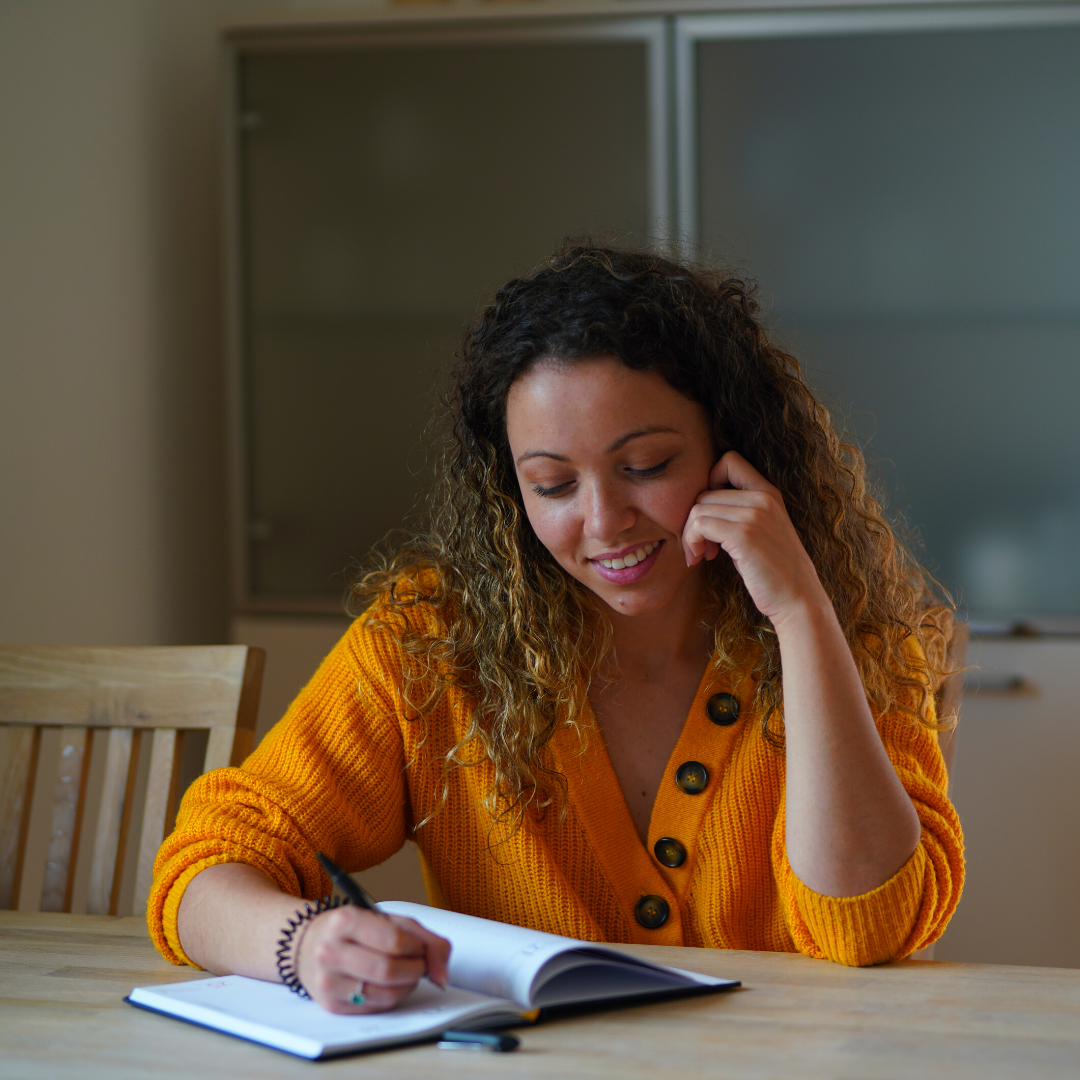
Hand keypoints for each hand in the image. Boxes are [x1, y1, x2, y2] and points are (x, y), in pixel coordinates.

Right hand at [295, 905, 449, 1014]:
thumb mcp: (389, 919)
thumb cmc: (356, 930)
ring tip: (406, 974)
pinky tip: (388, 984)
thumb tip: (442, 974)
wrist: (310, 945)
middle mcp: (331, 950)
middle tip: (418, 963)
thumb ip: (425, 938)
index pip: (394, 940)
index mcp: (346, 920)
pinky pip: (376, 1007)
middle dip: (415, 969)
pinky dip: (392, 997)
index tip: (419, 947)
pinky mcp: (331, 1004)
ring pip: (385, 994)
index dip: (416, 947)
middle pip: (389, 970)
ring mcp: (328, 980)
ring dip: (407, 986)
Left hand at [681, 451, 827, 623]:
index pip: (729, 460)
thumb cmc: (775, 571)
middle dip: (694, 520)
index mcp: (769, 492)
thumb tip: (700, 508)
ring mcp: (755, 514)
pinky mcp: (744, 534)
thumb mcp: (764, 531)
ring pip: (698, 508)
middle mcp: (763, 497)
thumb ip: (741, 512)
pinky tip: (701, 558)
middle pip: (704, 492)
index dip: (709, 482)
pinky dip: (692, 542)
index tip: (710, 514)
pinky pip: (700, 525)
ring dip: (690, 534)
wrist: (798, 598)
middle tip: (702, 546)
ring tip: (701, 554)